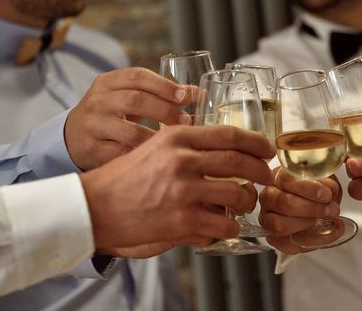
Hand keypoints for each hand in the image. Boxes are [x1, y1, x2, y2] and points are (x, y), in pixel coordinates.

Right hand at [65, 67, 191, 169]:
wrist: (71, 136)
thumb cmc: (110, 113)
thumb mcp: (127, 96)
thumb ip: (160, 93)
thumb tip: (198, 93)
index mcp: (107, 82)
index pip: (136, 76)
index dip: (164, 85)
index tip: (186, 96)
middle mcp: (97, 101)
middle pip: (134, 100)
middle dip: (165, 110)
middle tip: (187, 120)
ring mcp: (92, 126)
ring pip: (129, 131)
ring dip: (157, 136)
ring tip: (176, 139)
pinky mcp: (92, 149)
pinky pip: (123, 154)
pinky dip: (143, 155)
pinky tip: (158, 156)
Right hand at [80, 124, 273, 251]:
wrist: (94, 208)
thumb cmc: (125, 177)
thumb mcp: (156, 146)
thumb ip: (188, 143)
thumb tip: (227, 148)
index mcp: (177, 137)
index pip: (230, 135)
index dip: (257, 142)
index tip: (267, 150)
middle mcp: (182, 160)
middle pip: (240, 162)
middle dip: (261, 171)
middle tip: (267, 177)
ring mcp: (183, 191)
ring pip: (238, 194)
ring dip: (248, 201)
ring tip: (245, 203)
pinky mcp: (181, 220)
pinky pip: (223, 224)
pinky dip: (230, 227)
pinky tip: (226, 225)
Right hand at [259, 168, 340, 254]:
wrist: (318, 210)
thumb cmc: (318, 193)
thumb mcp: (327, 184)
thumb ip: (329, 184)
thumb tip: (330, 188)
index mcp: (279, 177)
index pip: (285, 179)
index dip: (308, 188)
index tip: (327, 195)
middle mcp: (268, 196)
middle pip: (282, 202)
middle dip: (311, 208)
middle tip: (331, 210)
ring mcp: (267, 218)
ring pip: (280, 225)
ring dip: (307, 224)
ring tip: (325, 221)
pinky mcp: (273, 238)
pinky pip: (286, 244)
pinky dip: (308, 241)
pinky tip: (323, 234)